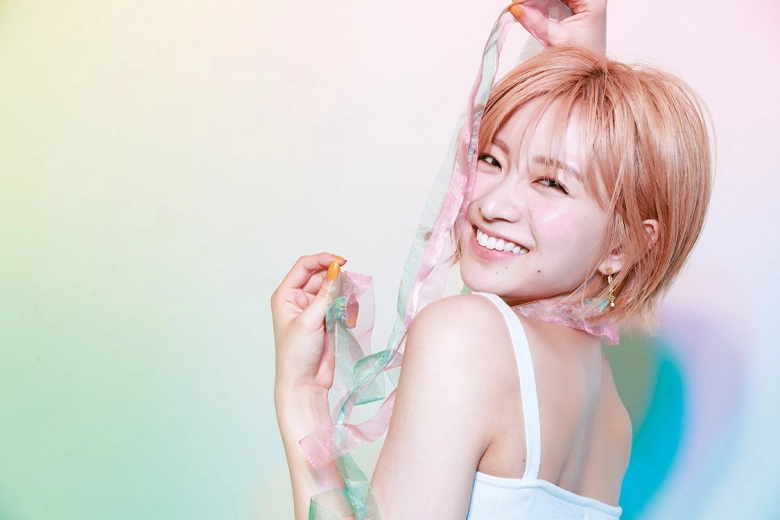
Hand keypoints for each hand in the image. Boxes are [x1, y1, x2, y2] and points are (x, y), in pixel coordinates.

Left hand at [271, 253, 346, 394]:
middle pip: (323, 276)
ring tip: (349, 313)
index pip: (305, 266)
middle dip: (338, 283)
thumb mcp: (310, 321)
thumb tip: (336, 269)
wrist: (304, 384)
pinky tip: (350, 321)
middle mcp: (298, 299)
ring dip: (345, 297)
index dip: (323, 260)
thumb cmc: (296, 355)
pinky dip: (349, 309)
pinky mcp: (327, 320)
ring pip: (335, 290)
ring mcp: (314, 309)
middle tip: (348, 295)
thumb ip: (325, 294)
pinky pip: (341, 304)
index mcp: (285, 295)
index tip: (342, 263)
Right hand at [510, 0, 606, 53]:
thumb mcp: (557, 39)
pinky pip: (552, 2)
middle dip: (534, 0)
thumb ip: (536, 21)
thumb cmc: (584, 59)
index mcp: (592, 0)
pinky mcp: (572, 9)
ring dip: (535, 2)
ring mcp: (581, 3)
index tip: (518, 2)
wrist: (590, 72)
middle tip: (517, 5)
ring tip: (520, 9)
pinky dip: (539, 6)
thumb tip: (516, 8)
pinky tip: (528, 10)